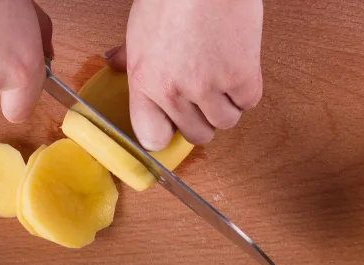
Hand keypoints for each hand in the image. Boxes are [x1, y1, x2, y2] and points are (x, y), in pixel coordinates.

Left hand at [106, 0, 263, 149]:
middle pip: (197, 135)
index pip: (152, 138)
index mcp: (145, 81)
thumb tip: (115, 63)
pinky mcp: (240, 77)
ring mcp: (208, 87)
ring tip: (222, 76)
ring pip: (225, 122)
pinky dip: (246, 89)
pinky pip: (248, 102)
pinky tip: (238, 65)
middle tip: (203, 95)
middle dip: (202, 119)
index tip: (173, 126)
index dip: (165, 134)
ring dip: (227, 105)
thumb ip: (130, 55)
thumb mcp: (139, 27)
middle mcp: (174, 91)